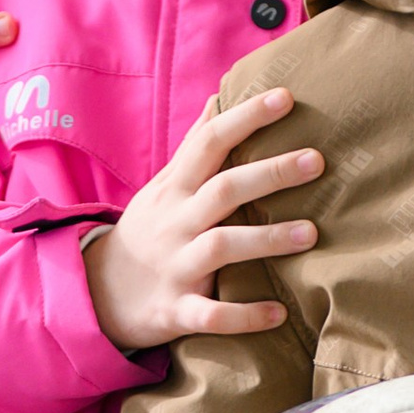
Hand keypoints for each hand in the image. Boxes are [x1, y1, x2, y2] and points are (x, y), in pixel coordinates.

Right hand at [84, 91, 323, 352]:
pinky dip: (243, 315)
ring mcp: (175, 267)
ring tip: (311, 233)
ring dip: (266, 240)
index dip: (245, 118)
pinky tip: (279, 313)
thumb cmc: (148, 232)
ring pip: (221, 247)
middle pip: (223, 190)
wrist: (96, 294)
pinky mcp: (174, 311)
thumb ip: (194, 148)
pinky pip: (210, 315)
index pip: (209, 143)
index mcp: (175, 189)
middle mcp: (175, 223)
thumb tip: (220, 97)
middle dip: (270, 173)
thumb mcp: (163, 187)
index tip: (285, 97)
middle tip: (317, 160)